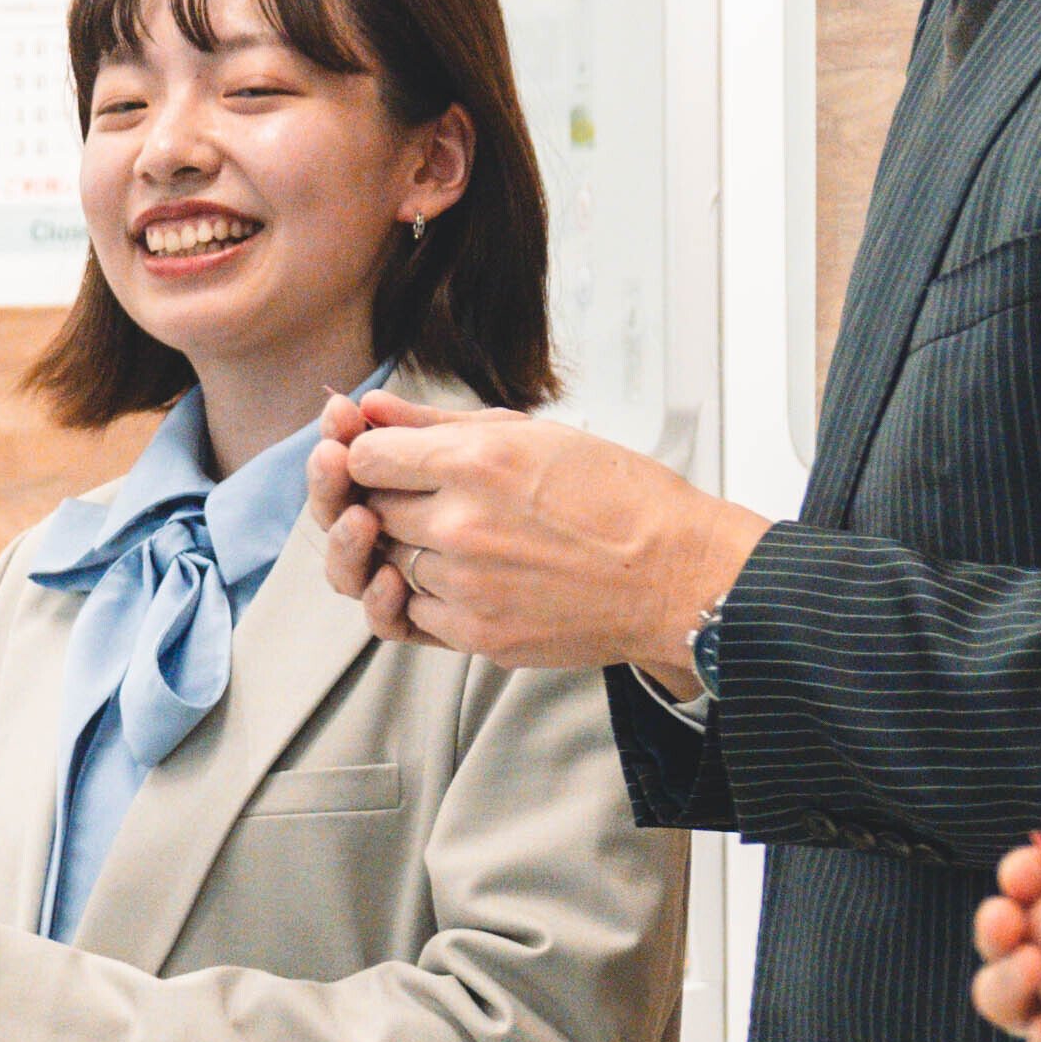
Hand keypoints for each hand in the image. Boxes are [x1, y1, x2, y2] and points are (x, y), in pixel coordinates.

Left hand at [312, 394, 763, 676]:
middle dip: (387, 502)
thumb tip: (370, 408)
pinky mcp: (477, 633)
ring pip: (386, 565)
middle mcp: (461, 524)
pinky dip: (428, 596)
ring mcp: (466, 585)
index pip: (363, 458)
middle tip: (429, 499)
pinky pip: (413, 615)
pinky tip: (469, 576)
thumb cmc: (622, 499)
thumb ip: (437, 422)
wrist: (676, 576)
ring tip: (459, 538)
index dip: (368, 457)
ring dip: (408, 551)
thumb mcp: (534, 433)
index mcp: (475, 462)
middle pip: (369, 511)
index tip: (386, 461)